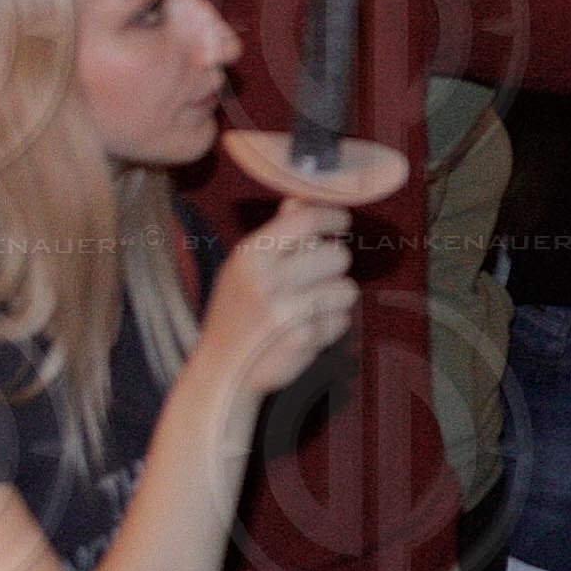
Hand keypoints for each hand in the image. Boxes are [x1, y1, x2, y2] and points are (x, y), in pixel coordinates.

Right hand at [196, 199, 354, 401]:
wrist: (222, 369)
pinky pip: (343, 320)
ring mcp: (288, 312)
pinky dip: (332, 324)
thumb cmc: (236, 310)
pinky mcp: (305, 340)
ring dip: (336, 297)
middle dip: (334, 265)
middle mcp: (269, 280)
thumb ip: (275, 232)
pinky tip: (308, 328)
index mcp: (252, 254)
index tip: (342, 222)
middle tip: (317, 276)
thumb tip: (301, 201)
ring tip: (310, 305)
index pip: (308, 220)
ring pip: (347, 289)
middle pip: (338, 255)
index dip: (333, 217)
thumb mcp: (243, 266)